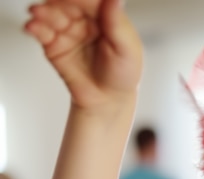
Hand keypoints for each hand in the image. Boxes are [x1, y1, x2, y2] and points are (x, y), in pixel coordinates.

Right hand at [23, 0, 142, 107]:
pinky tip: (32, 27)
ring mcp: (68, 30)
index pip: (90, 1)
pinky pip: (41, 31)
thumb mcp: (127, 49)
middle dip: (57, 2)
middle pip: (67, 3)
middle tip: (51, 3)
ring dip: (42, 12)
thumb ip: (117, 23)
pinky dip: (35, 27)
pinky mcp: (53, 44)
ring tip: (37, 13)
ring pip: (52, 15)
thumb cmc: (122, 74)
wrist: (107, 100)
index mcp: (106, 16)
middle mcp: (85, 20)